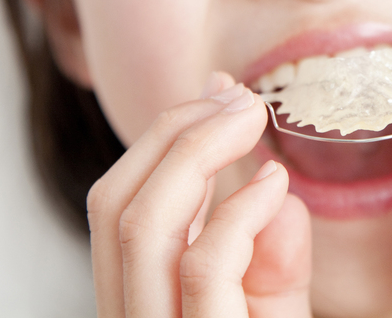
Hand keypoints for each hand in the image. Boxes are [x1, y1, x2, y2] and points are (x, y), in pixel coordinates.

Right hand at [86, 72, 311, 317]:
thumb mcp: (276, 311)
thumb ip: (272, 259)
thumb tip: (268, 176)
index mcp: (137, 299)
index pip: (118, 206)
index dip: (163, 138)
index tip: (219, 95)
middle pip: (116, 203)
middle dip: (175, 132)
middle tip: (239, 97)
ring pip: (142, 226)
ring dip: (198, 150)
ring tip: (252, 117)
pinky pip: (204, 264)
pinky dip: (240, 212)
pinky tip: (274, 183)